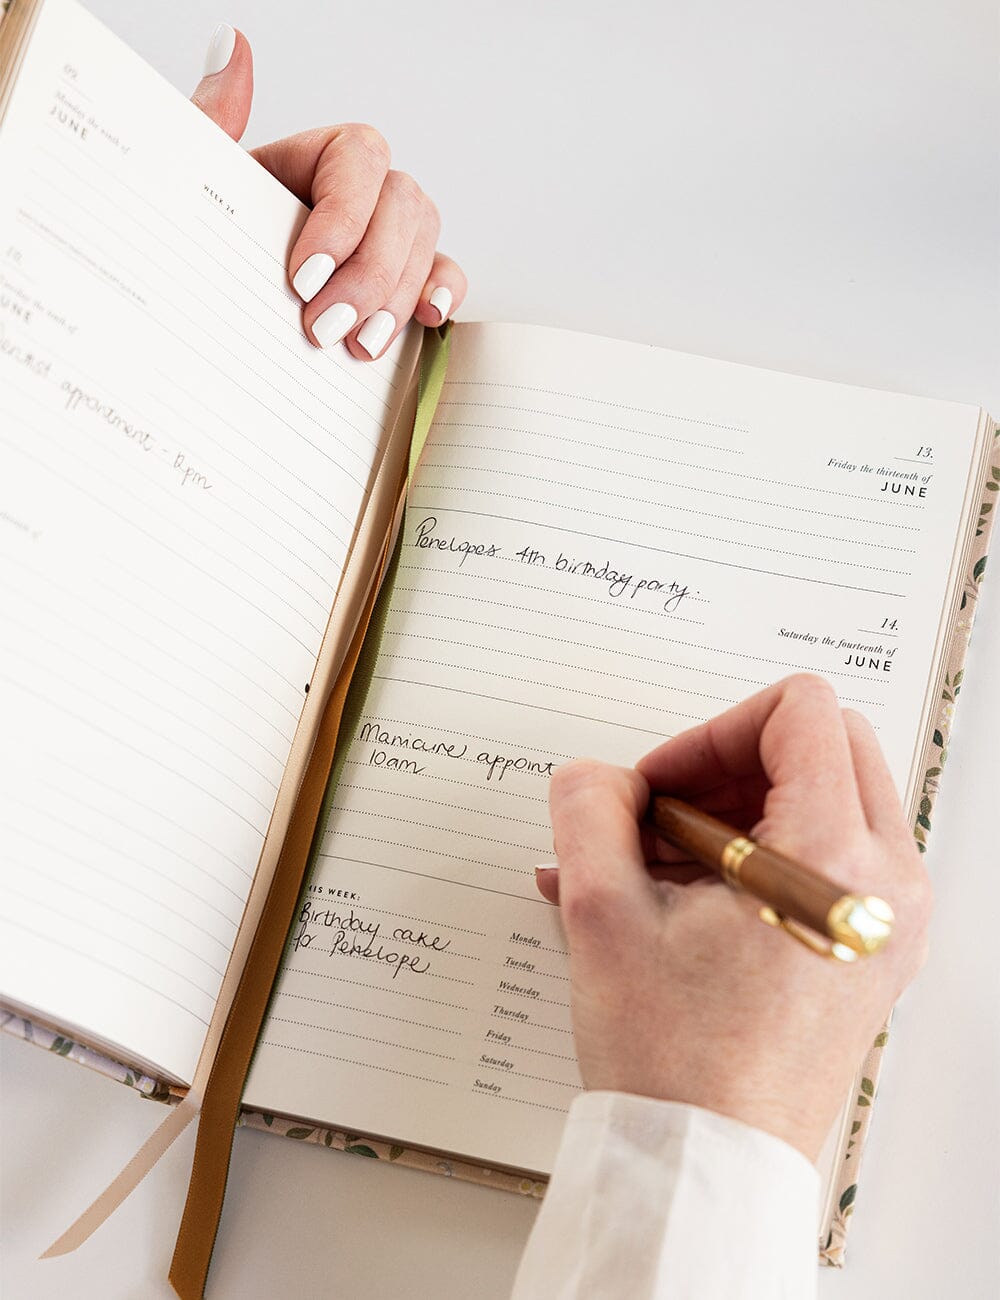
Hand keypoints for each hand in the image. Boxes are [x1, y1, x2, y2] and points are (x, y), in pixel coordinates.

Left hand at [191, 25, 465, 357]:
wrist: (203, 316)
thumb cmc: (202, 248)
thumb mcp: (194, 187)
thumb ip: (213, 118)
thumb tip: (231, 43)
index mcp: (313, 158)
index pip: (359, 157)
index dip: (343, 218)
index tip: (302, 279)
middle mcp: (358, 192)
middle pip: (403, 204)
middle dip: (367, 274)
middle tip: (322, 329)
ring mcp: (386, 236)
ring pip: (425, 242)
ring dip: (395, 297)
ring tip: (355, 345)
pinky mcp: (403, 281)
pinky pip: (445, 273)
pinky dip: (444, 292)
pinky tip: (426, 317)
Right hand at [536, 674, 931, 1160]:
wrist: (709, 1163)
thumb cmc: (673, 1060)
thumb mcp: (602, 914)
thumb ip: (590, 809)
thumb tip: (598, 778)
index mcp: (833, 860)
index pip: (801, 711)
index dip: (712, 730)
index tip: (660, 784)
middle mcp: (886, 885)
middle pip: (822, 746)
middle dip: (725, 767)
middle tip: (660, 818)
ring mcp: (888, 920)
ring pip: (823, 800)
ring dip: (732, 815)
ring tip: (648, 870)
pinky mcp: (872, 949)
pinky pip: (825, 858)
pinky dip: (754, 857)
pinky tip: (673, 900)